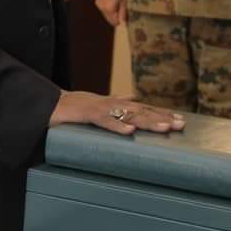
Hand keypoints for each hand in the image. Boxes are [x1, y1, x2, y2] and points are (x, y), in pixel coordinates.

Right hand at [49, 90, 184, 134]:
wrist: (49, 103)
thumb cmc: (74, 105)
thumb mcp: (99, 104)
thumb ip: (116, 102)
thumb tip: (132, 97)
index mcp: (115, 104)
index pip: (142, 109)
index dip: (161, 113)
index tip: (179, 119)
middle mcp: (111, 104)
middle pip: (140, 111)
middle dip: (161, 118)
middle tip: (180, 124)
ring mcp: (100, 108)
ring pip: (127, 115)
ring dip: (146, 121)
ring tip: (164, 128)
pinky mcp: (86, 114)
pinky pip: (103, 121)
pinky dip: (116, 126)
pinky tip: (130, 132)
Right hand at [96, 0, 127, 25]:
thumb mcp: (123, 1)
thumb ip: (122, 13)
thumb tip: (122, 22)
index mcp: (109, 10)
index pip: (113, 21)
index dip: (118, 22)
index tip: (123, 19)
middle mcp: (102, 9)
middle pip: (108, 19)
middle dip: (114, 18)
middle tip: (120, 12)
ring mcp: (98, 5)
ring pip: (105, 14)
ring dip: (110, 13)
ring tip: (115, 6)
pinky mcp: (97, 1)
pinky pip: (102, 9)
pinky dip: (106, 8)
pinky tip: (110, 3)